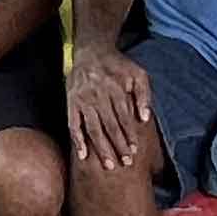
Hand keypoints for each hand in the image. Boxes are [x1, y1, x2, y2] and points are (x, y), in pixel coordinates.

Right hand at [68, 44, 154, 171]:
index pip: (124, 118)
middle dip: (118, 146)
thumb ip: (144, 95)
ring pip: (93, 129)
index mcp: (115, 89)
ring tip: (109, 165)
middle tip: (125, 163)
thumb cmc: (118, 65)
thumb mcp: (138, 74)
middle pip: (110, 126)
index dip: (130, 135)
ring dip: (101, 149)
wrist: (91, 51)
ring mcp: (83, 100)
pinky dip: (78, 140)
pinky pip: (73, 124)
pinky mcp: (71, 102)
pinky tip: (83, 155)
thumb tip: (145, 119)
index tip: (135, 150)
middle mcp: (98, 96)